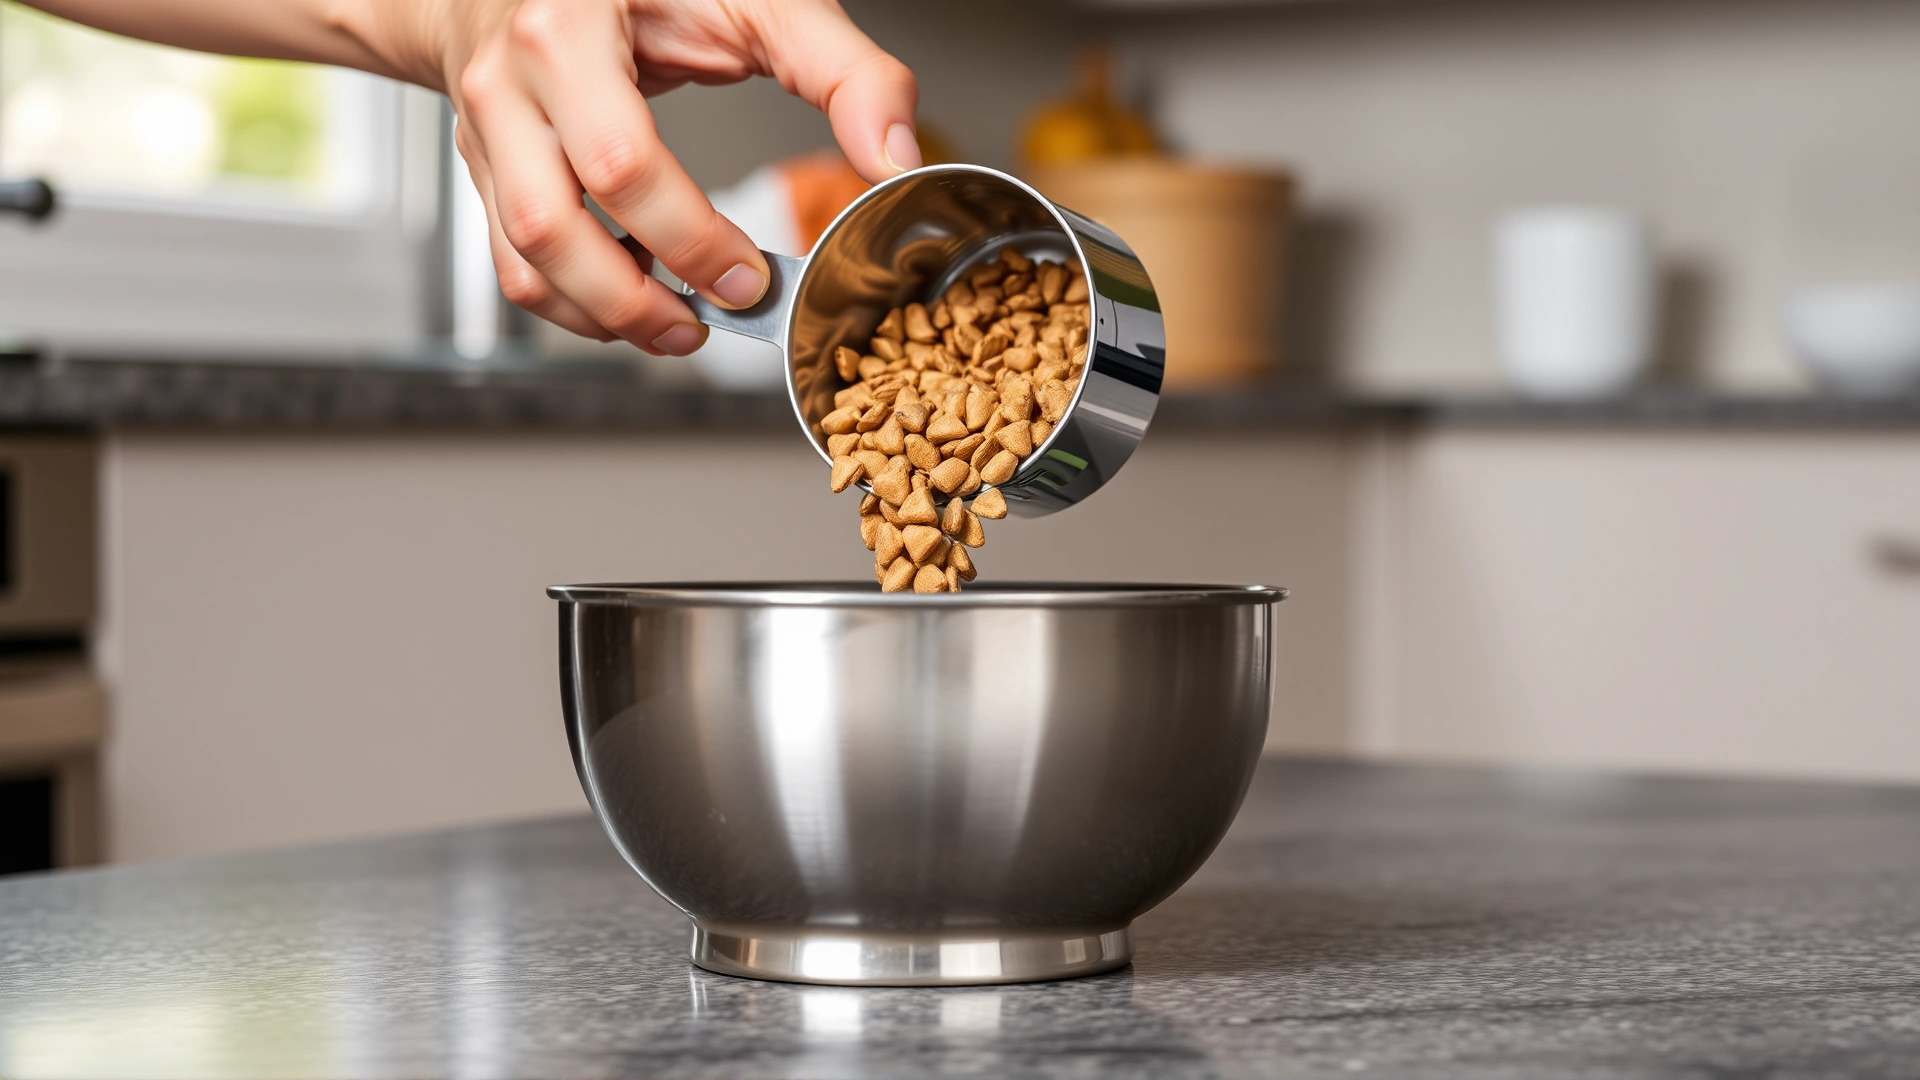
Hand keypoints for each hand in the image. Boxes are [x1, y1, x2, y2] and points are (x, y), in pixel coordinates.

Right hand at [410, 0, 919, 353]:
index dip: (690, 238)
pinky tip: (631, 300)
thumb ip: (842, 72)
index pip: (621, 162)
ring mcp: (486, 126)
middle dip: (635, 299)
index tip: (748, 276)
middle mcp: (511, 81)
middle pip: (550, 225)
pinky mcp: (484, 163)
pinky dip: (570, 301)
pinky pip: (510, 259)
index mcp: (569, 29)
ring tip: (675, 328)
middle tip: (710, 320)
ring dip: (599, 315)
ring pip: (521, 256)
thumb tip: (892, 159)